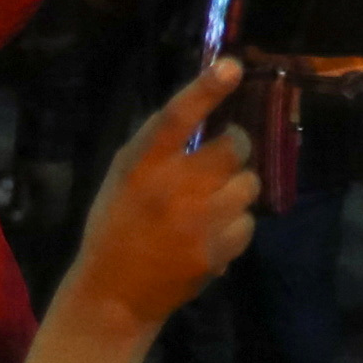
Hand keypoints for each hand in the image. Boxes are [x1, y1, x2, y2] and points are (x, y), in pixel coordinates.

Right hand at [59, 58, 262, 341]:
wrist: (114, 296)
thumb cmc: (116, 226)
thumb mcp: (122, 177)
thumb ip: (156, 147)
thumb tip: (202, 108)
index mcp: (142, 165)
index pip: (176, 116)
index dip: (206, 88)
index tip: (231, 66)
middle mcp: (172, 189)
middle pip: (233, 147)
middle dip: (236, 144)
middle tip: (225, 152)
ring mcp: (198, 223)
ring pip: (248, 184)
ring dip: (238, 186)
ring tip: (215, 200)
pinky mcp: (216, 252)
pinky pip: (248, 222)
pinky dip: (236, 224)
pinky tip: (213, 232)